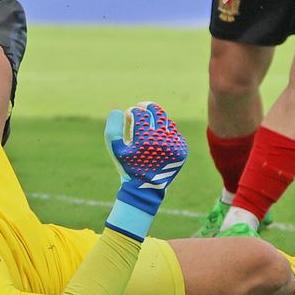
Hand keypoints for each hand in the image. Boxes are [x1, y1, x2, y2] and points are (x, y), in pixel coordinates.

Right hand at [104, 102, 186, 240]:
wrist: (145, 189)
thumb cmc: (128, 167)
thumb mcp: (115, 149)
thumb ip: (112, 129)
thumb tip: (118, 110)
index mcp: (144, 139)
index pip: (139, 113)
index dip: (132, 111)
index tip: (129, 114)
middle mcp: (161, 139)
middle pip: (157, 112)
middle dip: (148, 106)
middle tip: (142, 106)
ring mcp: (174, 144)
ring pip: (167, 121)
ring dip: (158, 119)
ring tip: (150, 122)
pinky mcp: (181, 150)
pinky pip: (175, 133)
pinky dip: (167, 132)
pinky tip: (159, 136)